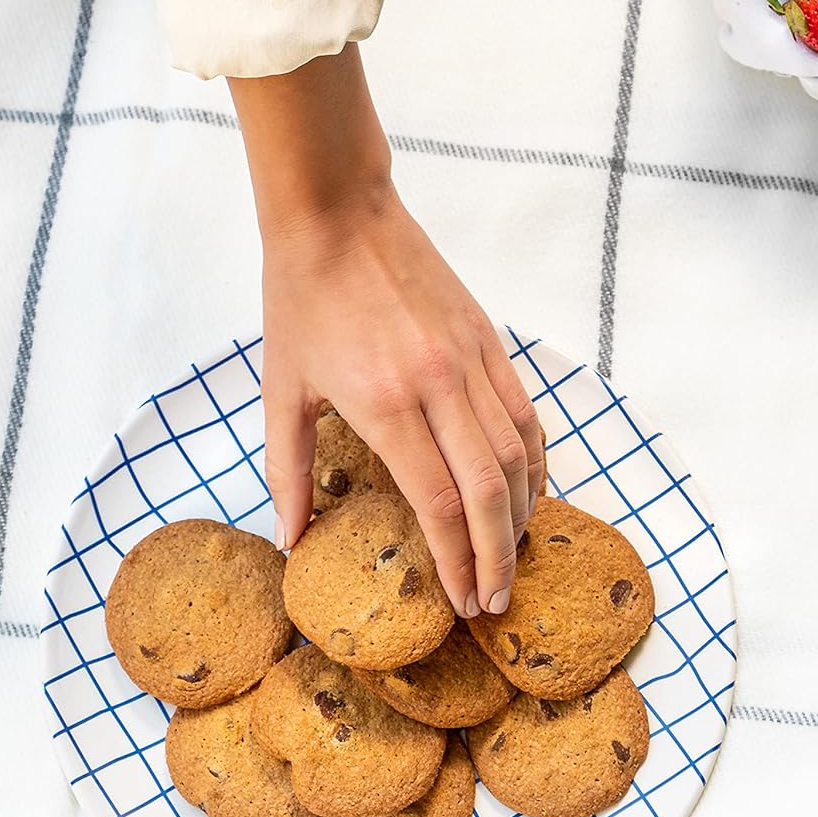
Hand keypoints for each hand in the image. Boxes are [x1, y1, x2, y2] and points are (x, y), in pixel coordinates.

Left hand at [228, 45, 543, 616]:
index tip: (462, 603)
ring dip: (521, 517)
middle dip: (497, 557)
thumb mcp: (282, 388)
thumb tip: (290, 540)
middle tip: (494, 603)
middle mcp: (438, 384)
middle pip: (489, 492)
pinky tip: (530, 494)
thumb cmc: (299, 300)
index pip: (438, 504)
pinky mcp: (487, 337)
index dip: (455, 562)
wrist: (336, 214)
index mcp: (384, 403)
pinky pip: (525, 412)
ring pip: (518, 454)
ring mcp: (470, 359)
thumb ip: (288, 470)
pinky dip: (535, 460)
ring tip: (512, 560)